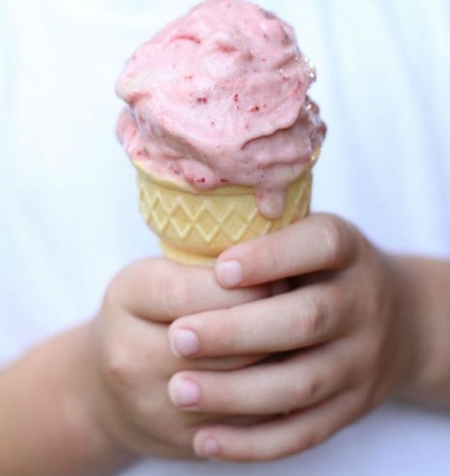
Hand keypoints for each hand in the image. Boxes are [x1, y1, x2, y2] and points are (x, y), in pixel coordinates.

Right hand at [90, 259, 271, 459]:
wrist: (108, 386)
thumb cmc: (147, 314)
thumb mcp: (161, 273)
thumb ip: (205, 262)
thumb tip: (275, 257)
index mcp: (129, 297)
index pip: (197, 291)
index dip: (249, 285)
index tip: (278, 279)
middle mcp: (130, 354)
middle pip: (224, 343)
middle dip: (271, 323)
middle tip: (295, 307)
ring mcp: (152, 404)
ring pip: (240, 385)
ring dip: (278, 360)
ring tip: (291, 338)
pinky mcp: (178, 440)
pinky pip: (244, 423)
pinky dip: (271, 398)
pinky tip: (278, 375)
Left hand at [167, 214, 418, 460]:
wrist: (396, 318)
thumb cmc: (326, 271)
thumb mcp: (310, 237)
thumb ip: (268, 233)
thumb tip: (201, 225)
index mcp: (347, 251)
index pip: (318, 245)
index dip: (270, 257)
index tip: (219, 270)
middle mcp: (363, 303)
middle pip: (305, 319)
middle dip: (237, 331)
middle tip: (177, 338)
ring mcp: (362, 360)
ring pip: (301, 383)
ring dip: (237, 392)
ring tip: (179, 390)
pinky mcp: (353, 405)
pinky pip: (306, 431)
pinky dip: (255, 441)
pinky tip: (207, 439)